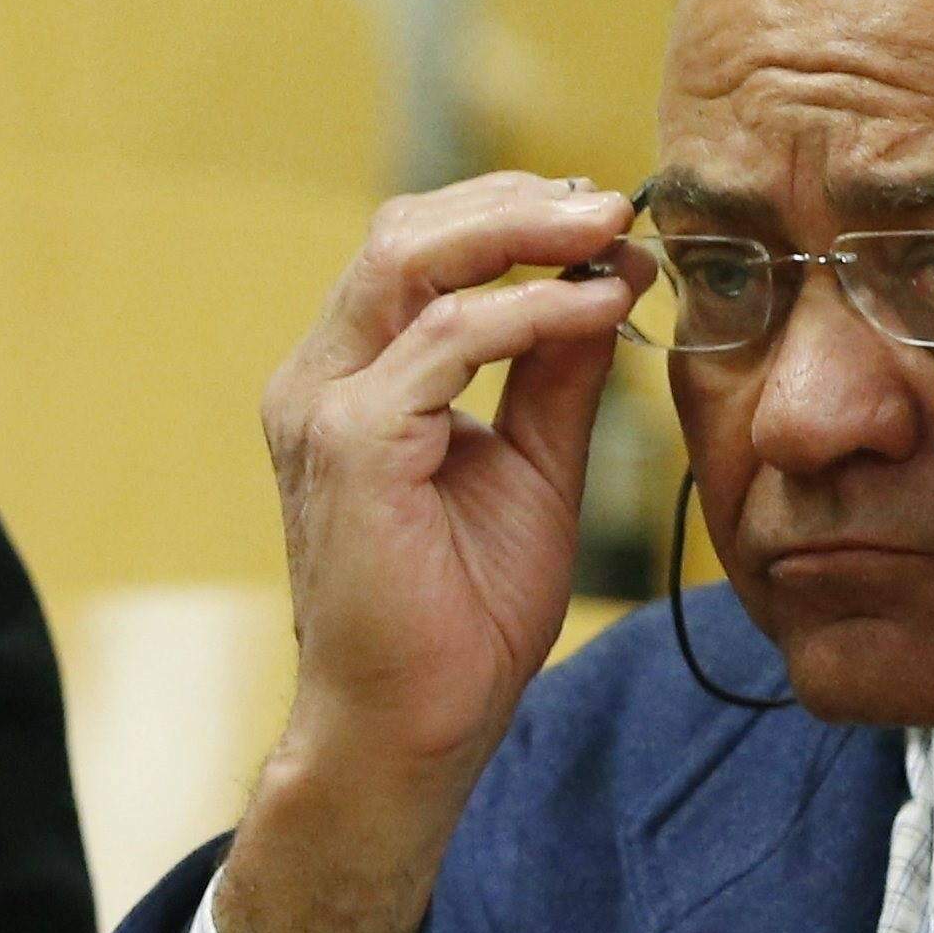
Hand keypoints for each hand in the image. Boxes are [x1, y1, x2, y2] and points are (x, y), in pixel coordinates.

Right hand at [216, 176, 644, 932]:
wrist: (409, 732)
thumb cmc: (460, 619)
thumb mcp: (533, 469)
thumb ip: (554, 375)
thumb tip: (606, 279)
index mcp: (350, 382)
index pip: (416, 252)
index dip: (508, 215)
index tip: (605, 217)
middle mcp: (319, 380)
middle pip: (404, 230)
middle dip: (515, 201)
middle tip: (613, 202)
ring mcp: (324, 408)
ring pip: (411, 258)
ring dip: (521, 231)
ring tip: (609, 230)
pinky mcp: (351, 446)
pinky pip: (446, 341)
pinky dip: (528, 311)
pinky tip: (596, 307)